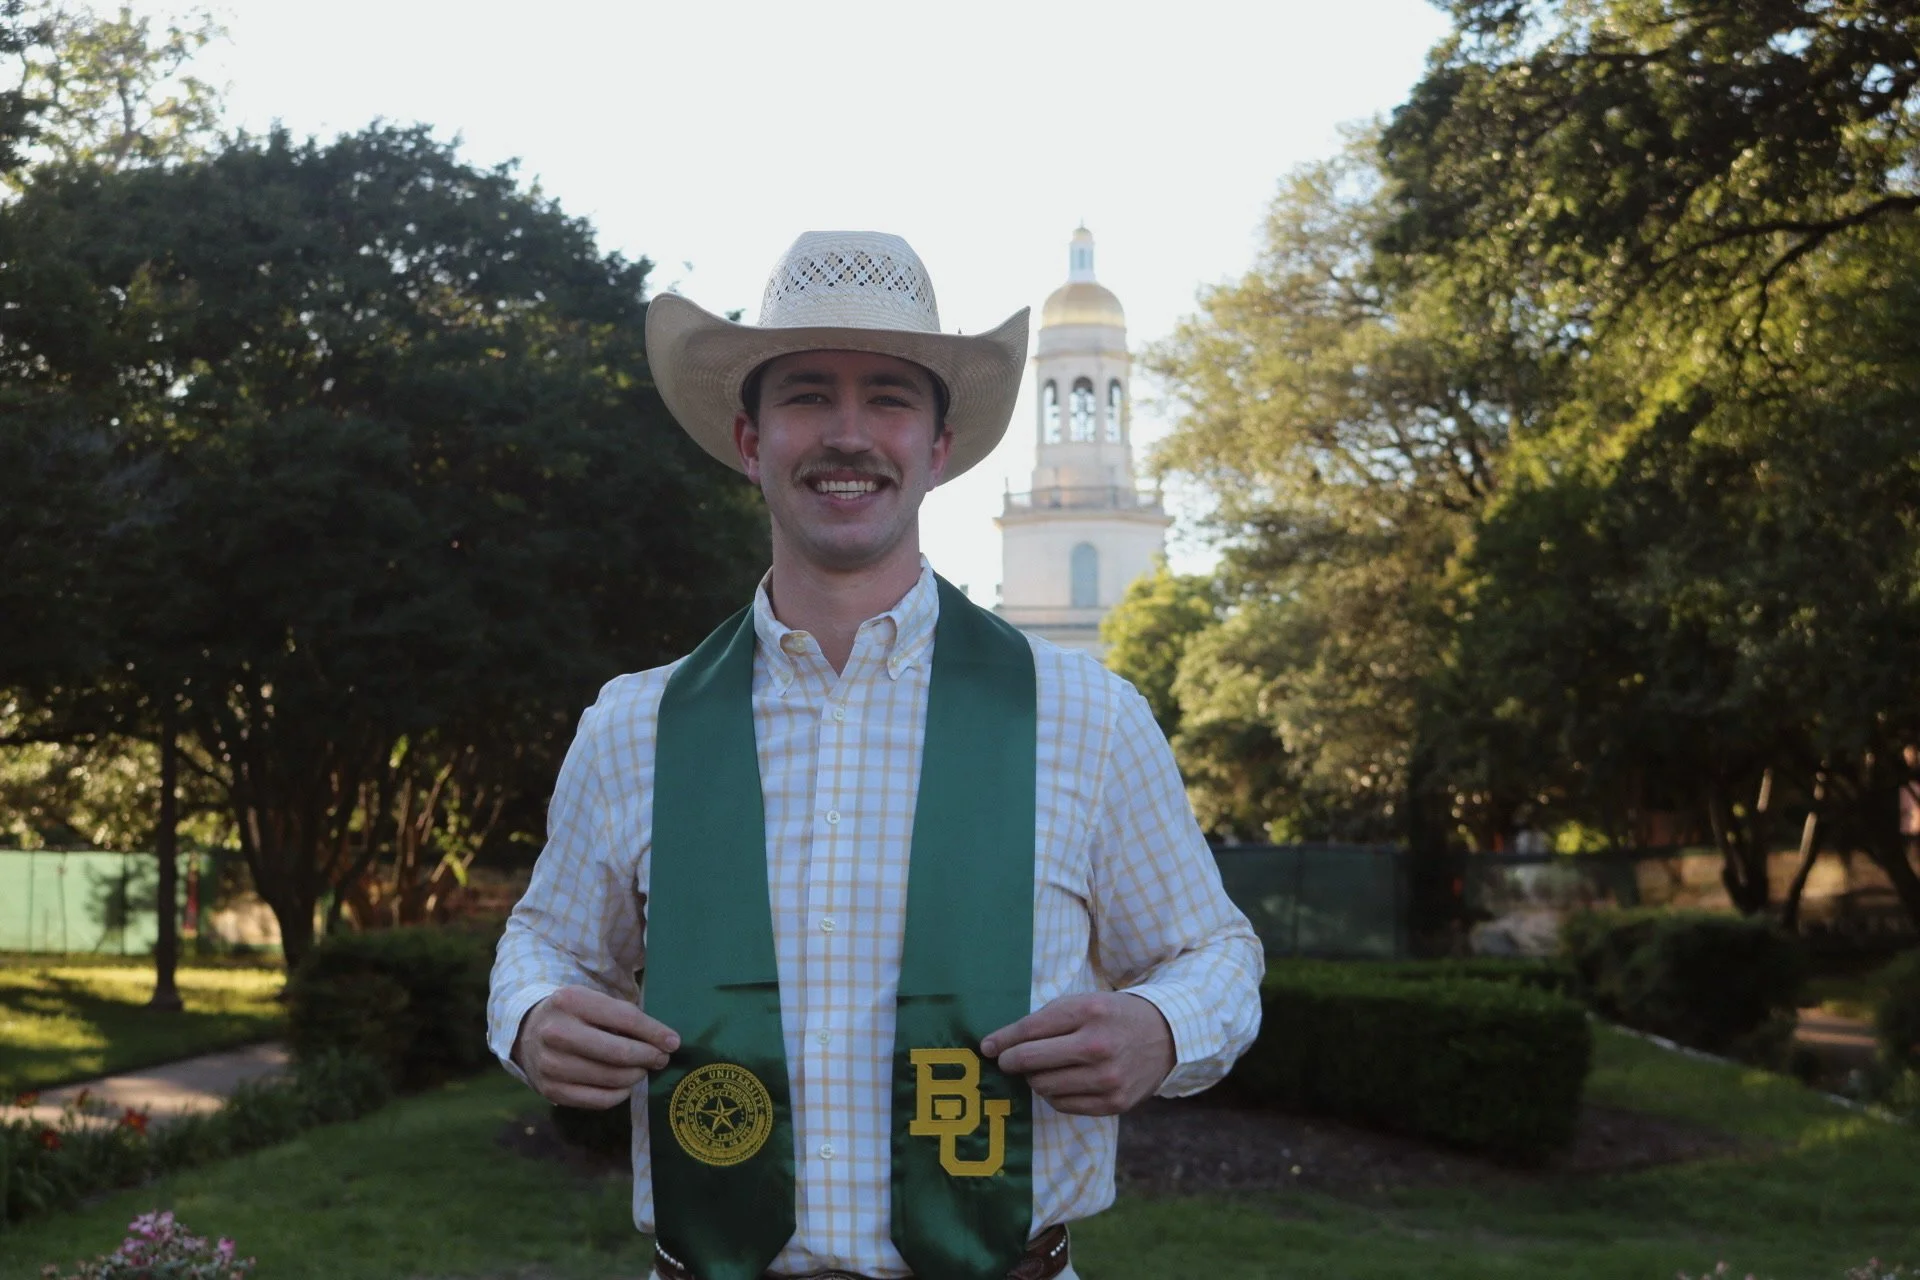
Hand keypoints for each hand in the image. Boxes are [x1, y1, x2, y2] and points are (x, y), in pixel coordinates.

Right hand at [512, 984, 679, 1109]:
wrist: (528, 1031)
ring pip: (611, 1079)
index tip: (673, 1042)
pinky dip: (619, 1094)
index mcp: (571, 1001)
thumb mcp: (593, 1001)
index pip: (625, 1018)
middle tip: (661, 1059)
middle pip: (619, 1053)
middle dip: (649, 1057)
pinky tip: (624, 1085)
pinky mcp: (550, 1090)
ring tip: (642, 1069)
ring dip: (636, 1076)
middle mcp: (557, 1032)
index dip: (654, 1033)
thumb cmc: (574, 1014)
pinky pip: (598, 1100)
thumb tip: (666, 1042)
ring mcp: (551, 1064)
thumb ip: (625, 1017)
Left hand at [980, 991, 1174, 1116]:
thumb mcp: (1084, 1003)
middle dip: (1011, 1061)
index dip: (1002, 1040)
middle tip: (1006, 1061)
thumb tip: (997, 1045)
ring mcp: (1107, 1078)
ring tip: (1041, 1068)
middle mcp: (1098, 1046)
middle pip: (1031, 1061)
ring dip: (1034, 1078)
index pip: (1030, 1030)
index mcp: (1088, 1012)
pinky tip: (1062, 1081)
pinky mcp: (1114, 1103)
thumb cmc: (1114, 1016)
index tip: (987, 1047)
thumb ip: (1045, 1020)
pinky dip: (1054, 1094)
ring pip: (1043, 1086)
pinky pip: (1063, 1105)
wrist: (1167, 1036)